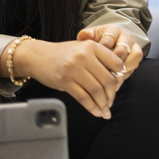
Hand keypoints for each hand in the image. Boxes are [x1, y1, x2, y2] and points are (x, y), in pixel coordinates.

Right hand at [6, 37, 131, 118]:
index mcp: (92, 46)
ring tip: (105, 110)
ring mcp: (74, 69)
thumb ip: (98, 58)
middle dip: (112, 95)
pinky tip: (95, 112)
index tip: (119, 85)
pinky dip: (92, 107)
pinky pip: (83, 97)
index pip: (116, 63)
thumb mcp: (83, 48)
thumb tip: (115, 78)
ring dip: (103, 104)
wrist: (38, 56)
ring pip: (96, 90)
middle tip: (111, 102)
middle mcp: (84, 56)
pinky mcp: (65, 81)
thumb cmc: (63, 54)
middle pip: (107, 80)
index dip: (120, 77)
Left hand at [78, 24, 142, 76]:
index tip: (93, 63)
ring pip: (134, 55)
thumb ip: (86, 36)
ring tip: (112, 76)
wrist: (106, 46)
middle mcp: (125, 35)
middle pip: (122, 50)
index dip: (100, 54)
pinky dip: (129, 68)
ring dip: (123, 67)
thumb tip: (84, 35)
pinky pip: (138, 59)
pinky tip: (119, 75)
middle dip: (112, 63)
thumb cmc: (96, 43)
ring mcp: (133, 44)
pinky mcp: (137, 52)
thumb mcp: (90, 38)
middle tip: (103, 73)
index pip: (108, 41)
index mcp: (112, 30)